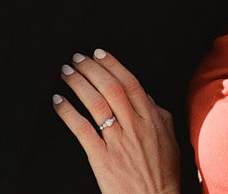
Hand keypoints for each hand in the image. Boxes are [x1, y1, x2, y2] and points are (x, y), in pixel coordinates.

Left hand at [53, 48, 181, 193]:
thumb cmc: (163, 174)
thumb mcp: (169, 139)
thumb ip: (159, 114)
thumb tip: (145, 95)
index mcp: (152, 119)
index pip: (130, 82)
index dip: (112, 65)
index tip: (98, 53)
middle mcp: (135, 126)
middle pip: (110, 88)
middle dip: (91, 69)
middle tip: (77, 58)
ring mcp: (117, 142)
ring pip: (95, 103)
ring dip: (78, 84)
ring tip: (66, 73)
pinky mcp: (101, 157)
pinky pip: (82, 129)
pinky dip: (68, 112)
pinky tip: (58, 101)